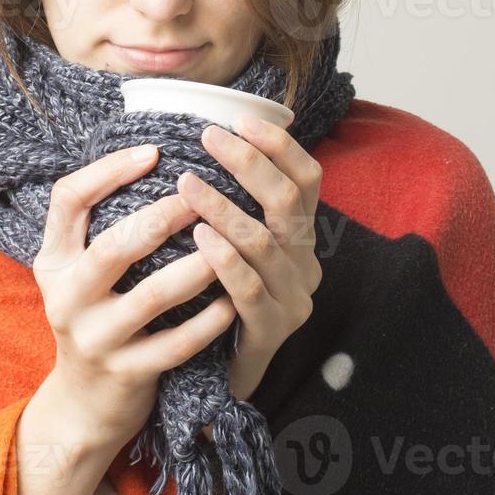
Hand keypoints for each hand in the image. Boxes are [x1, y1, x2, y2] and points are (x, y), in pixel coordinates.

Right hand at [30, 143, 235, 453]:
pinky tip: (232, 302)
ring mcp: (95, 338)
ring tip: (227, 244)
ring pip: (150, 298)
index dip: (107, 171)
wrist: (84, 403)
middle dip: (159, 220)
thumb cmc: (95, 316)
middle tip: (198, 197)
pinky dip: (207, 322)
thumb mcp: (77, 270)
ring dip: (194, 269)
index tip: (154, 152)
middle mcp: (66, 297)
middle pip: (110, 248)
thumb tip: (151, 154)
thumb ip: (99, 223)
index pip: (67, 200)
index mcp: (54, 261)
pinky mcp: (126, 373)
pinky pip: (175, 344)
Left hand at [182, 116, 324, 408]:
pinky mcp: (270, 333)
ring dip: (225, 207)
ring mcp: (293, 301)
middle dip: (249, 164)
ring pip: (266, 243)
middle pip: (287, 203)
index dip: (280, 147)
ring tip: (187, 183)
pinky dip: (225, 259)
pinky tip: (198, 236)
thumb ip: (235, 203)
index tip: (243, 118)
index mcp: (301, 238)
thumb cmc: (219, 299)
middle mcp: (306, 265)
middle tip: (208, 138)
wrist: (222, 376)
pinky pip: (250, 290)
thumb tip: (209, 136)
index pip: (307, 180)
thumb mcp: (238, 247)